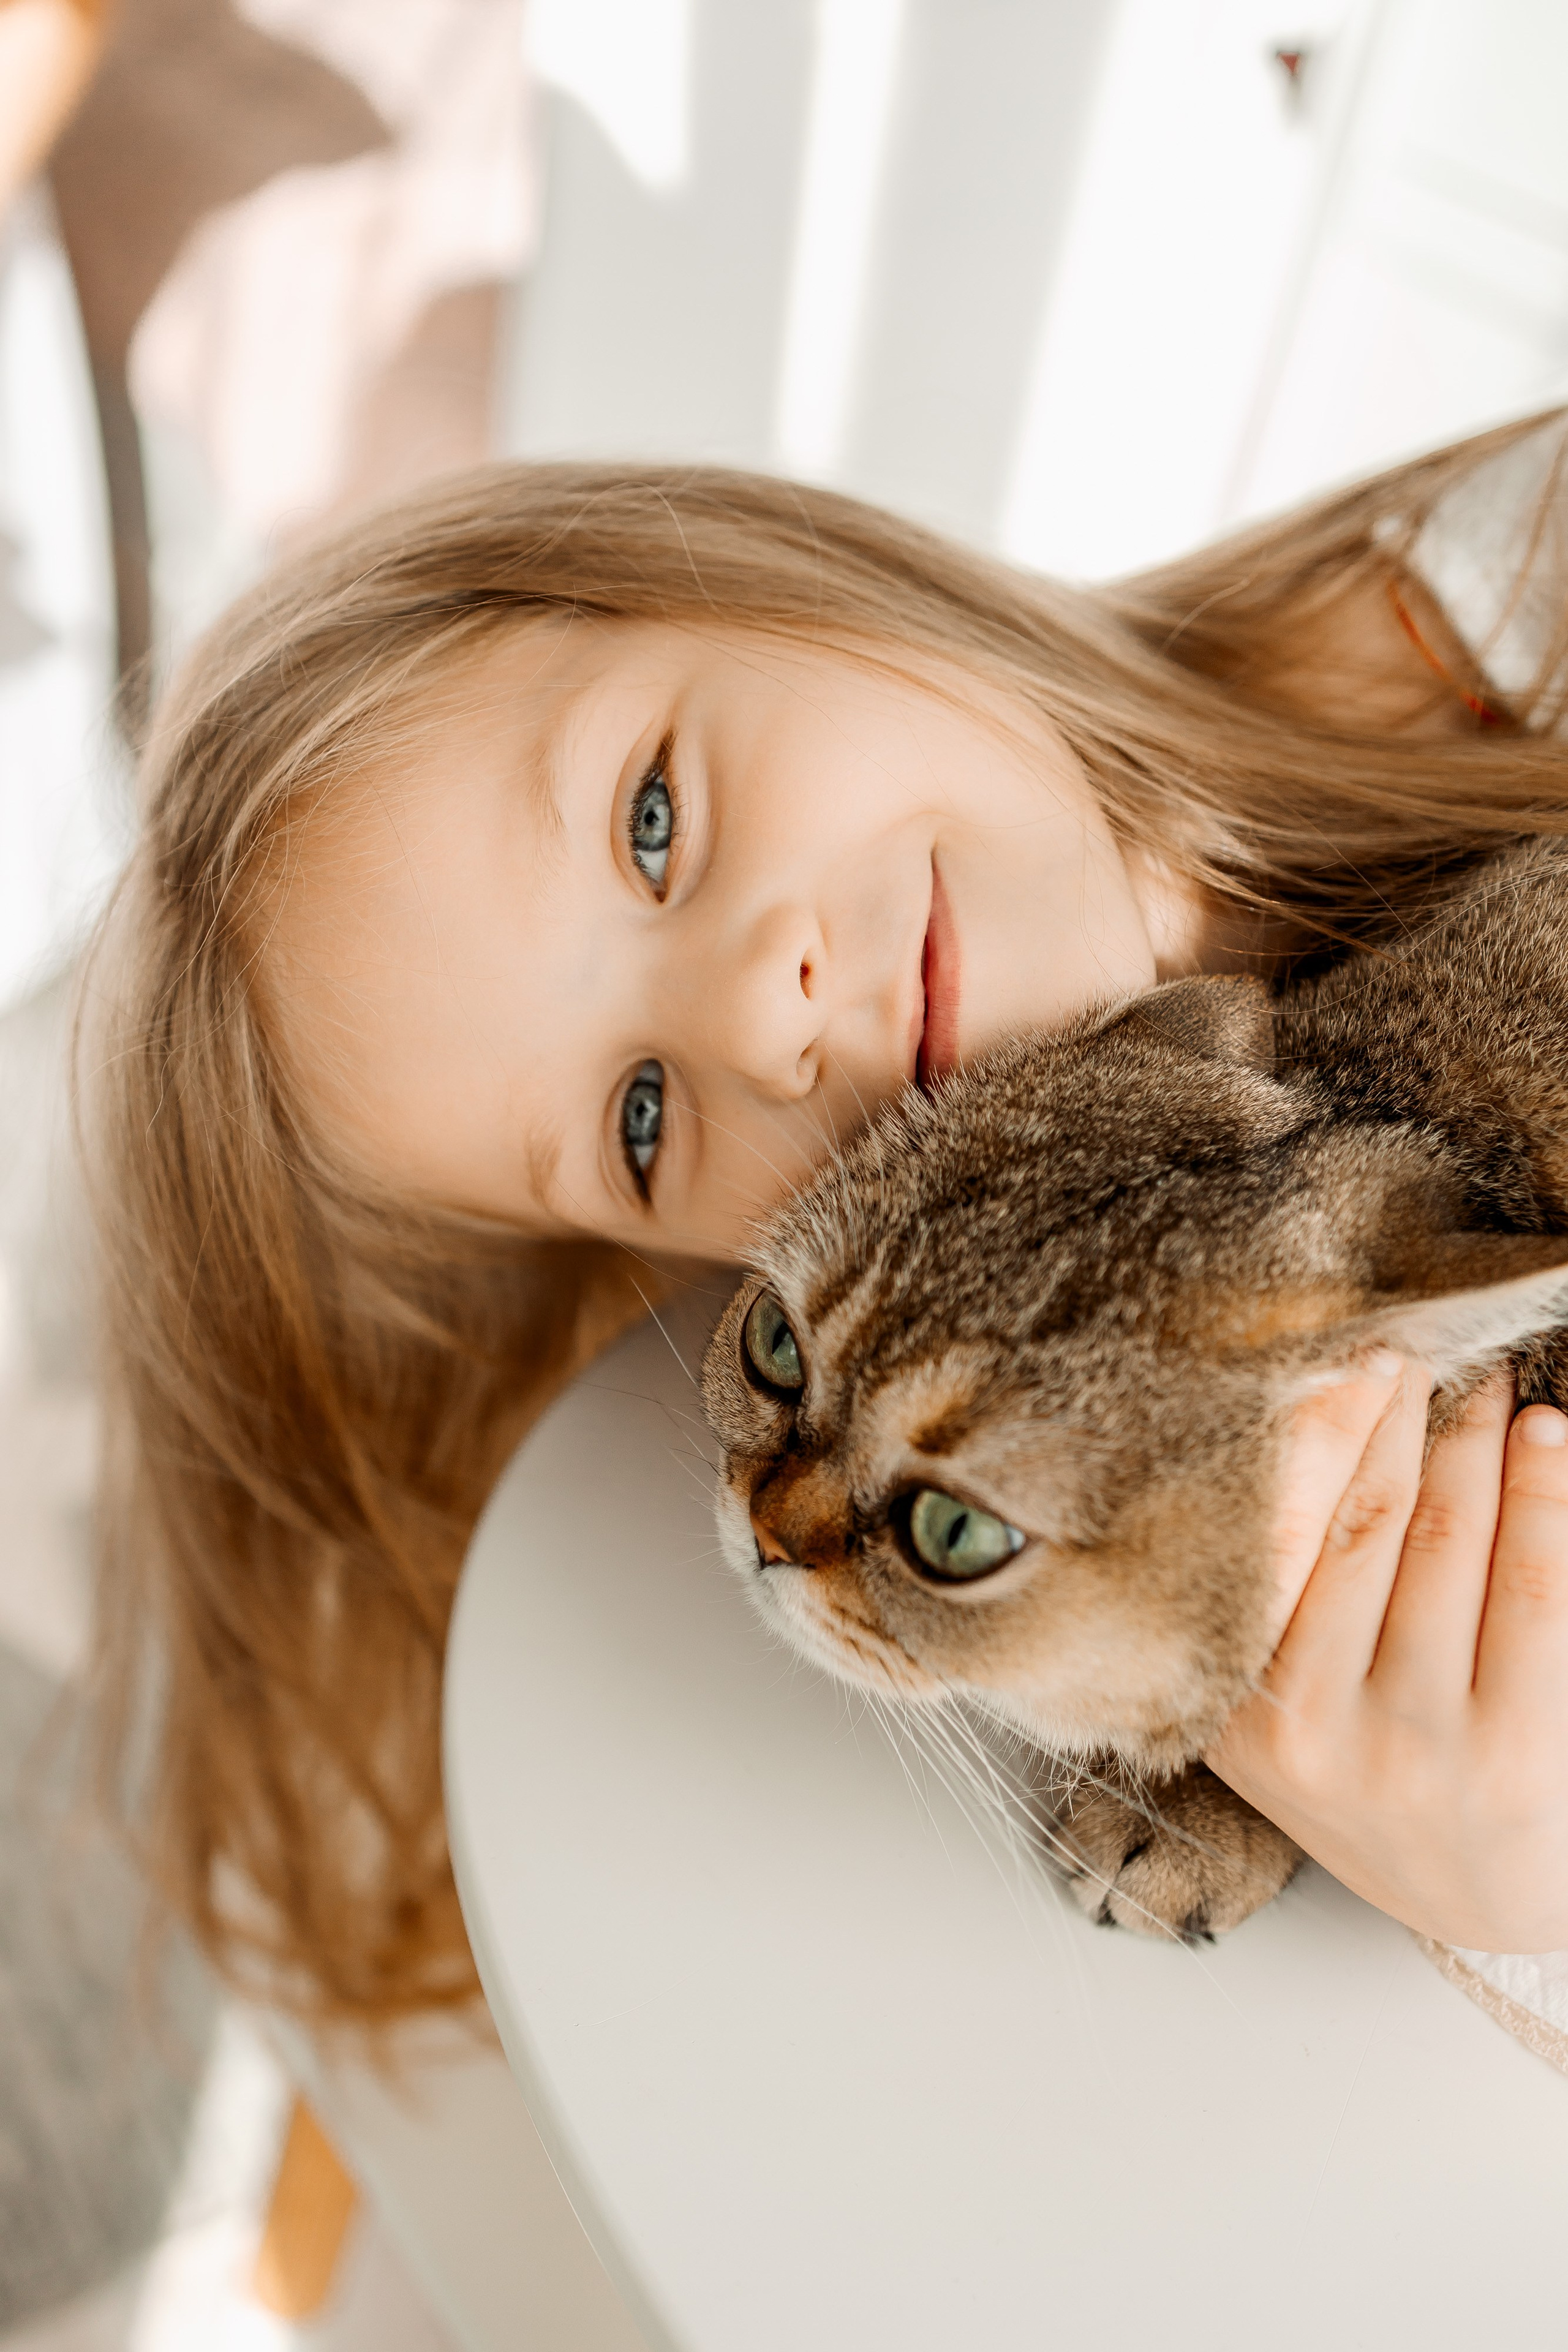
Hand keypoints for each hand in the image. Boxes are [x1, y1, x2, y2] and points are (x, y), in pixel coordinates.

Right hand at [1207, 1355, 1567, 1952]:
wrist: (1484, 1908)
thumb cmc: (1383, 1776)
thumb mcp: (1293, 1709)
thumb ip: (1283, 1600)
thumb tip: (1314, 1419)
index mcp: (1239, 1709)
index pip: (1274, 1534)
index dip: (1314, 1429)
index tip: (1343, 1352)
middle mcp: (1310, 1730)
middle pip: (1359, 1521)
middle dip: (1395, 1414)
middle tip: (1415, 1339)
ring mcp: (1412, 1748)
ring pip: (1445, 1541)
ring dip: (1473, 1439)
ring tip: (1491, 1381)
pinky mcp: (1514, 1756)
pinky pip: (1534, 1591)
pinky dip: (1542, 1499)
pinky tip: (1545, 1444)